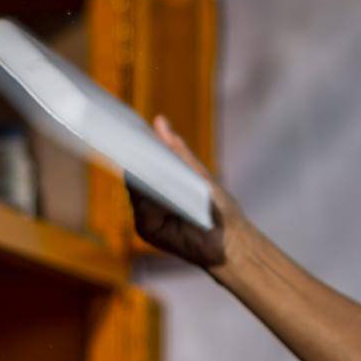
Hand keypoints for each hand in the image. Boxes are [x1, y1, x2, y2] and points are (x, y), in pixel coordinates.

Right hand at [128, 115, 242, 271]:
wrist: (230, 240)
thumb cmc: (217, 206)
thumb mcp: (197, 173)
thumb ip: (177, 150)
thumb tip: (159, 120)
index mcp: (160, 184)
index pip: (142, 162)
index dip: (135, 146)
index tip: (130, 128)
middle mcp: (149, 200)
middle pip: (134, 176)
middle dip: (134, 159)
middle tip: (131, 139)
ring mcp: (146, 216)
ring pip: (135, 192)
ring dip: (139, 177)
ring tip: (141, 157)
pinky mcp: (148, 230)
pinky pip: (141, 211)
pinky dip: (145, 199)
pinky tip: (152, 186)